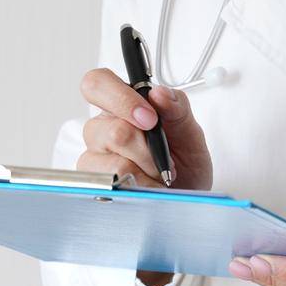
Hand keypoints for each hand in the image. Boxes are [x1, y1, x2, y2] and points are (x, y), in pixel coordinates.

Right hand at [75, 67, 212, 285]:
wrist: (186, 202)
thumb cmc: (185, 165)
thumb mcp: (190, 133)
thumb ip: (177, 108)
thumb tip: (159, 93)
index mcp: (123, 105)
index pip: (97, 84)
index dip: (120, 98)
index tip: (149, 118)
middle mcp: (103, 128)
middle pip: (108, 128)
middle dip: (144, 147)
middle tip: (163, 158)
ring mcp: (96, 157)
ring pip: (112, 161)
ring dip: (145, 171)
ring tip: (160, 176)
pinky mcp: (94, 184)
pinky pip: (112, 185)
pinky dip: (139, 187)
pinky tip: (149, 188)